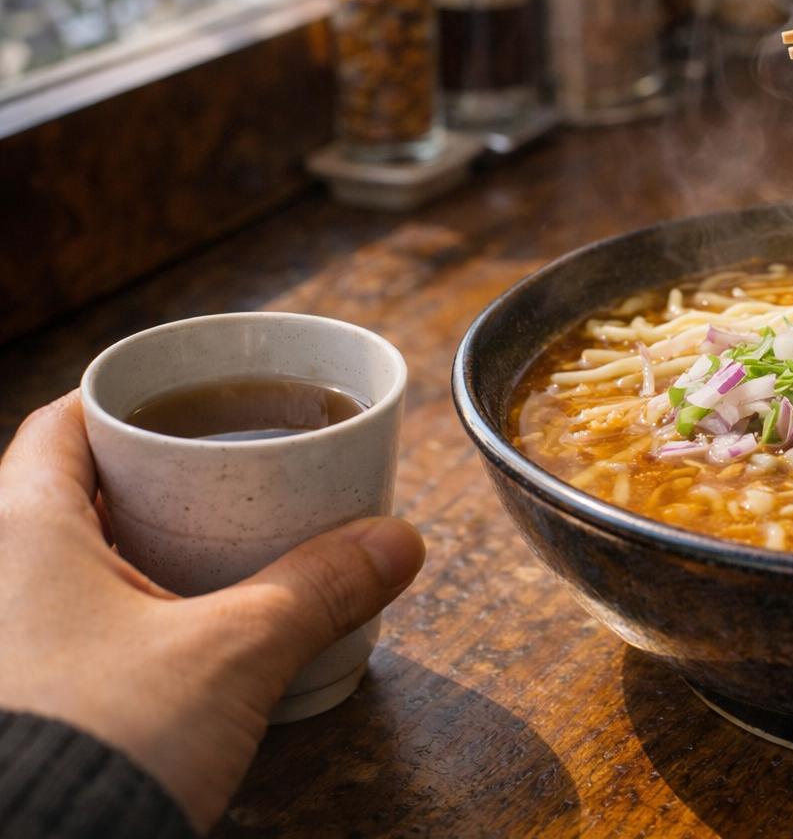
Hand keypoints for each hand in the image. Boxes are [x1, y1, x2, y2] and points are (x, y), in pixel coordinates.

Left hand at [0, 393, 425, 830]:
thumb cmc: (100, 742)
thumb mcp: (232, 653)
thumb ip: (319, 588)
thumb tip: (398, 541)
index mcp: (17, 529)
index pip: (64, 422)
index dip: (131, 403)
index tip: (196, 404)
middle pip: (73, 489)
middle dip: (155, 481)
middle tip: (231, 479)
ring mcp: (4, 637)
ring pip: (70, 562)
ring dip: (144, 549)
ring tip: (223, 554)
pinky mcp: (20, 694)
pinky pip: (68, 622)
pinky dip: (127, 610)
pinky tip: (184, 633)